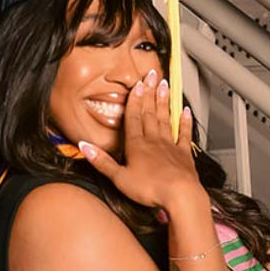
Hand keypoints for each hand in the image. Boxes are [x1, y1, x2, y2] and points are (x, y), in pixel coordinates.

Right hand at [77, 67, 201, 208]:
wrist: (180, 195)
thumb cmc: (150, 189)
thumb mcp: (119, 177)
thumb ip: (102, 161)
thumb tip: (84, 146)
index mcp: (136, 145)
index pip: (133, 117)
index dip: (134, 100)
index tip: (136, 84)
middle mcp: (154, 141)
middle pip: (150, 113)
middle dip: (149, 93)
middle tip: (151, 75)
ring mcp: (170, 146)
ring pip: (166, 119)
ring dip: (163, 102)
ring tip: (164, 86)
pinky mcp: (184, 155)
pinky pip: (184, 134)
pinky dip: (185, 121)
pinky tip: (185, 111)